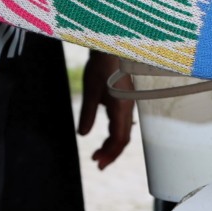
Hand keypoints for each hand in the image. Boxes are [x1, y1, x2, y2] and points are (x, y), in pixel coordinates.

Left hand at [78, 51, 133, 169]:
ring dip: (112, 145)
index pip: (119, 138)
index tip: (96, 162)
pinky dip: (115, 133)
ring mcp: (128, 104)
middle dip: (111, 153)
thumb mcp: (91, 90)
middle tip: (96, 163)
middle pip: (123, 138)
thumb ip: (88, 113)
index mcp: (122, 108)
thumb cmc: (102, 65)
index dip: (109, 153)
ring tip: (99, 154)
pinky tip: (109, 136)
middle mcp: (128, 108)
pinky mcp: (125, 99)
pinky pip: (123, 122)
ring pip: (124, 131)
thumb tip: (83, 134)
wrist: (112, 46)